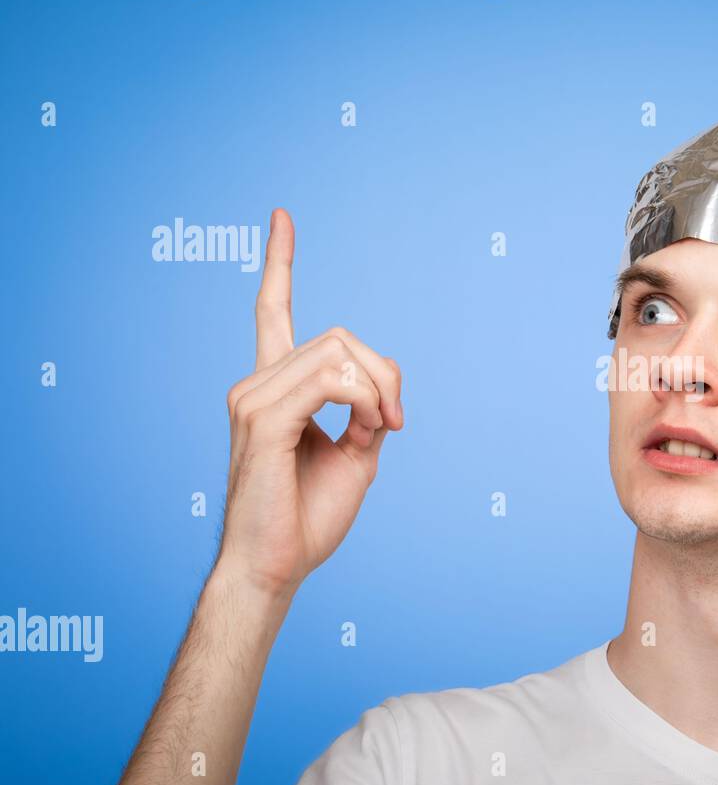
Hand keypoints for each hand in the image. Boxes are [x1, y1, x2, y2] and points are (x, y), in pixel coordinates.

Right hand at [215, 208, 403, 597]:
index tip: (283, 218)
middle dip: (385, 373)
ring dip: (378, 391)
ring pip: (340, 353)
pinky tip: (369, 429)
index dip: (280, 264)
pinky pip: (331, 380)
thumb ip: (367, 413)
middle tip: (395, 422)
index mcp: (275, 388)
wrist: (276, 566)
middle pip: (341, 336)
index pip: (272, 311)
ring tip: (378, 432)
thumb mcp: (355, 455)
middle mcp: (257, 383)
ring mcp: (254, 398)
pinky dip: (364, 400)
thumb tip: (384, 390)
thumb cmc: (308, 516)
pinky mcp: (265, 420)